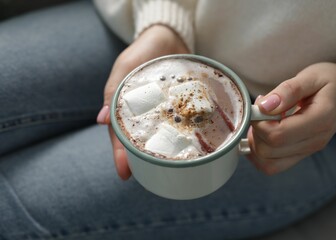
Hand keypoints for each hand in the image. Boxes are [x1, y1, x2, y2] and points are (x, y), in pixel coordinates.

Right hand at [97, 25, 189, 179]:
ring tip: (168, 168)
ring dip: (162, 150)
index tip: (124, 174)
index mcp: (125, 107)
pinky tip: (188, 145)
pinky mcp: (180, 106)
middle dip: (141, 158)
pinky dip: (182, 133)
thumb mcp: (125, 66)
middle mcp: (145, 113)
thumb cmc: (143, 51)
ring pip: (160, 135)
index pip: (120, 135)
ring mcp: (163, 111)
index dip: (121, 154)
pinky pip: (180, 122)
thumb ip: (113, 90)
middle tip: (148, 176)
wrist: (170, 36)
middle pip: (140, 140)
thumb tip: (100, 120)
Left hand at [247, 62, 335, 174]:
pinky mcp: (300, 154)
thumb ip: (288, 91)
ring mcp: (307, 151)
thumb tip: (264, 106)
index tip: (259, 106)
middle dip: (255, 132)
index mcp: (319, 121)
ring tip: (261, 123)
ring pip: (267, 163)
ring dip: (255, 144)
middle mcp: (314, 142)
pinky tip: (262, 133)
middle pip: (268, 152)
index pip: (277, 135)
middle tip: (260, 112)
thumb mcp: (310, 77)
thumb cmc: (330, 82)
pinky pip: (272, 165)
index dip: (259, 122)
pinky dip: (259, 152)